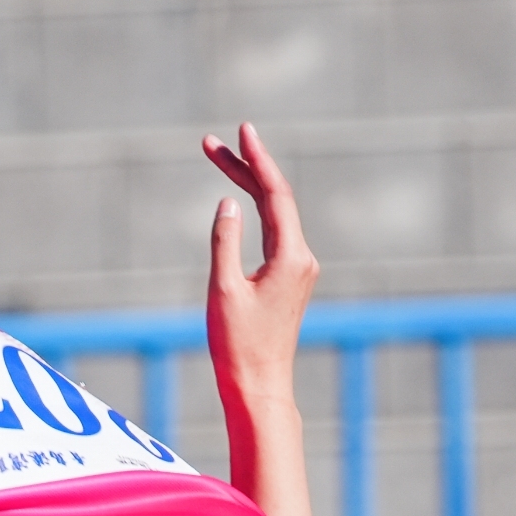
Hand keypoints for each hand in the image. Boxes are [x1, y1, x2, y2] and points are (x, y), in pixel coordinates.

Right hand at [201, 121, 317, 407]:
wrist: (259, 385)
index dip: (257, 160)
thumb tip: (227, 203)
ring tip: (219, 158)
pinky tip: (239, 196)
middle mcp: (302, 258)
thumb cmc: (237, 345)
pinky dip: (255, 209)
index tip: (243, 130)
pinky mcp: (289, 279)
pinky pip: (274, 231)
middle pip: (275, 199)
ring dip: (247, 185)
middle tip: (213, 141)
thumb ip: (225, 241)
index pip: (275, 195)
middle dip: (245, 167)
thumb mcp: (223, 290)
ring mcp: (298, 268)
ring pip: (275, 213)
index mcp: (291, 257)